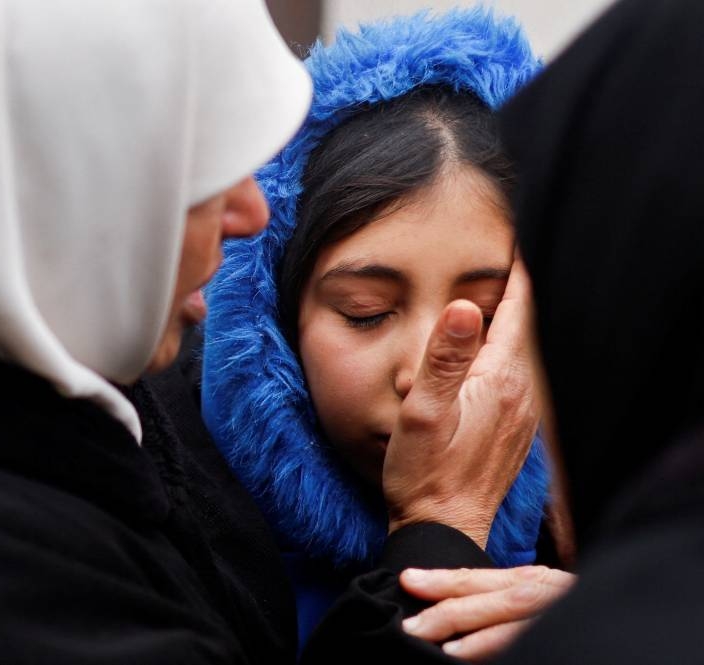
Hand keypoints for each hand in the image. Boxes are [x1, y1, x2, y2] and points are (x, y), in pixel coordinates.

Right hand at [383, 257, 538, 547]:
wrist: (442, 527)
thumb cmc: (424, 472)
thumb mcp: (423, 411)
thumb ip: (444, 357)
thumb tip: (464, 306)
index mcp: (500, 380)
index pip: (518, 311)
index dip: (516, 274)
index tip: (513, 242)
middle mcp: (521, 395)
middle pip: (522, 329)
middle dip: (509, 295)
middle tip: (498, 261)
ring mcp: (520, 416)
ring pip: (517, 355)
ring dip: (504, 327)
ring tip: (487, 300)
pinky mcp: (511, 432)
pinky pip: (512, 380)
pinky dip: (500, 358)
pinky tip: (480, 361)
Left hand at [400, 566, 574, 661]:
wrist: (634, 618)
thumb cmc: (572, 610)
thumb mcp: (532, 596)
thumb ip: (496, 597)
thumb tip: (443, 606)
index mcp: (533, 581)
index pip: (481, 578)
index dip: (443, 579)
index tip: (405, 579)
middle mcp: (549, 594)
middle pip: (496, 598)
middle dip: (451, 609)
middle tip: (411, 625)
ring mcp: (561, 617)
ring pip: (520, 625)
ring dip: (481, 638)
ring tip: (445, 649)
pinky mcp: (573, 639)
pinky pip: (539, 645)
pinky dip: (510, 651)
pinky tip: (477, 661)